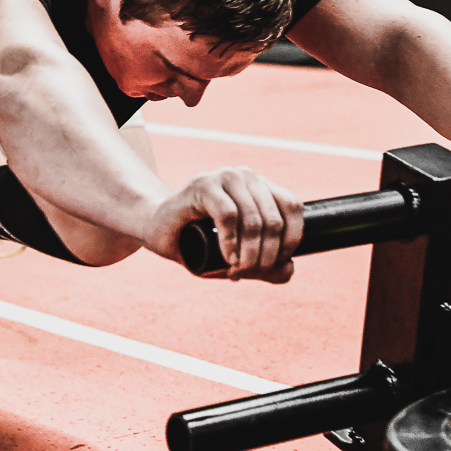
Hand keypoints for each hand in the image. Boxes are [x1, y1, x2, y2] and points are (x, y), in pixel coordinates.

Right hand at [145, 166, 303, 282]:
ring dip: (249, 254)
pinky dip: (231, 242)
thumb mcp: (238, 258)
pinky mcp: (204, 183)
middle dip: (265, 256)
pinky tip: (227, 257)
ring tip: (236, 270)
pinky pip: (229, 215)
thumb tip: (289, 269)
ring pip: (254, 220)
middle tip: (247, 273)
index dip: (291, 240)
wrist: (157, 230)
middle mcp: (248, 177)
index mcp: (262, 187)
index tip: (275, 264)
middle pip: (274, 220)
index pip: (292, 208)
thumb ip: (266, 266)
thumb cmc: (198, 242)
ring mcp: (226, 177)